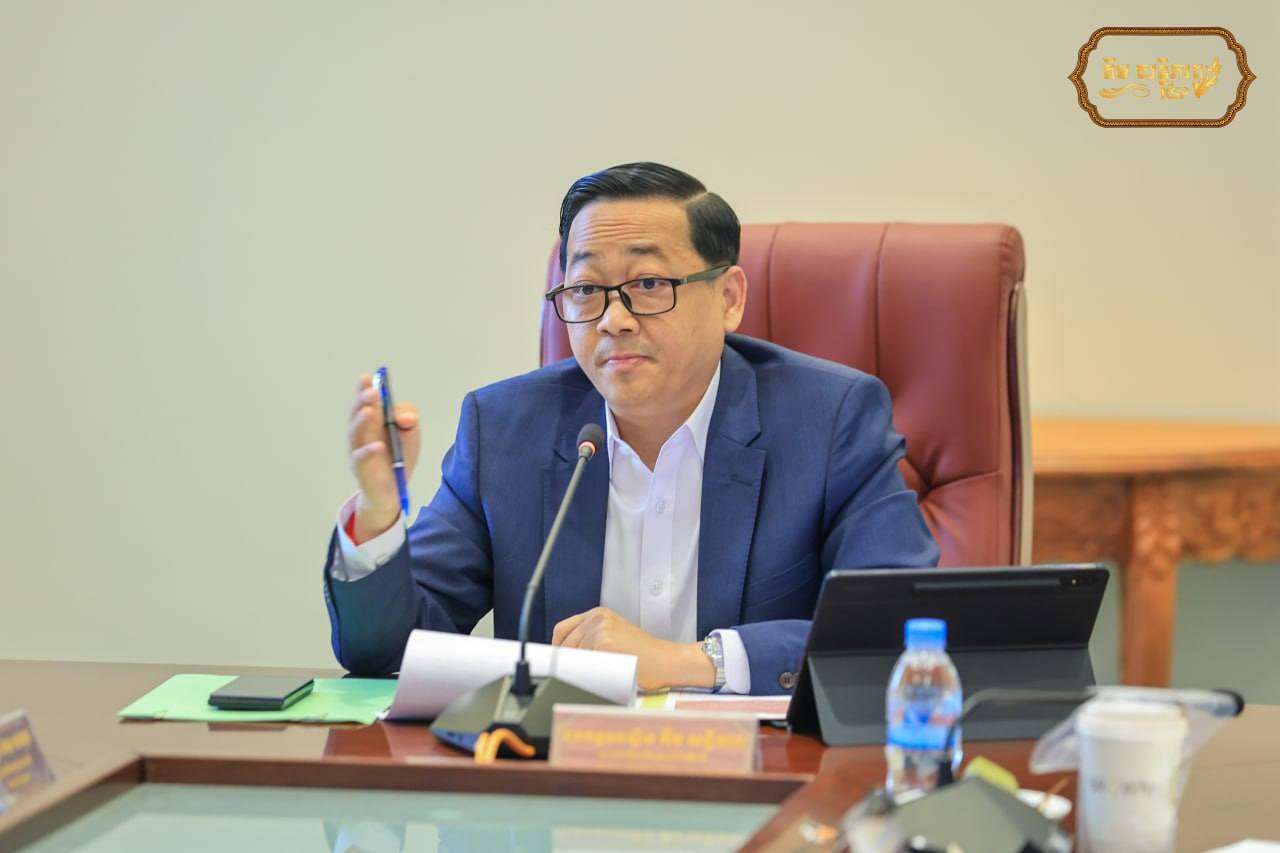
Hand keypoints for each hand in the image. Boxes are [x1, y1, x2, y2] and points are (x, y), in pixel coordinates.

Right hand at [347, 374, 420, 540]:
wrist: (395, 490)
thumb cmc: (399, 457)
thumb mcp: (410, 434)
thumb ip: (408, 419)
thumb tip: (403, 416)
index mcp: (373, 421)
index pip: (366, 401)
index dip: (365, 389)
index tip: (368, 377)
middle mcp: (362, 432)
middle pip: (357, 413)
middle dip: (363, 400)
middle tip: (371, 391)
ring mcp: (358, 449)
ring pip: (356, 432)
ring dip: (362, 420)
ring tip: (370, 410)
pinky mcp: (361, 468)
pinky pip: (361, 458)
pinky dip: (369, 451)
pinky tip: (378, 445)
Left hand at [552, 607, 714, 690]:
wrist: (666, 661)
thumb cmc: (643, 655)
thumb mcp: (615, 637)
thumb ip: (592, 639)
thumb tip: (564, 658)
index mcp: (599, 614)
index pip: (562, 630)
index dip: (557, 649)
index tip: (557, 664)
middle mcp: (598, 618)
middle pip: (564, 644)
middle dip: (566, 663)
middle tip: (573, 678)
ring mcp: (600, 629)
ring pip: (572, 655)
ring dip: (576, 671)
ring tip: (591, 680)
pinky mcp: (604, 643)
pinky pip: (583, 664)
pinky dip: (584, 675)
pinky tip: (595, 680)